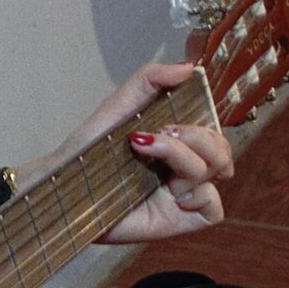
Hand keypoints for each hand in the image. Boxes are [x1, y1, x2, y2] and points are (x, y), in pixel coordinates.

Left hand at [63, 61, 232, 245]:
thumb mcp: (121, 103)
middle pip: (221, 151)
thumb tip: (189, 67)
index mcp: (175, 143)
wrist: (67, 183)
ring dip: (183, 158)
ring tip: (149, 156)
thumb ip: (153, 78)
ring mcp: (182, 195)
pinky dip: (199, 196)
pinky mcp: (179, 220)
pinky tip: (172, 194)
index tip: (169, 121)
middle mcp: (182, 169)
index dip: (204, 124)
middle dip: (196, 137)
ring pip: (215, 172)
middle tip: (161, 135)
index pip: (213, 132)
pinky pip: (214, 209)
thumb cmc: (89, 147)